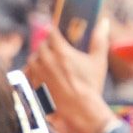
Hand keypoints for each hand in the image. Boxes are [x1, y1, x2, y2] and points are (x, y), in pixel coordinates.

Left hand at [24, 17, 113, 132]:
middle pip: (41, 46)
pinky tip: (41, 75)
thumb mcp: (98, 61)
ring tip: (49, 63)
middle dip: (48, 46)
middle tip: (56, 50)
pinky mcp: (34, 85)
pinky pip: (28, 74)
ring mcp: (39, 74)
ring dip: (39, 58)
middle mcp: (47, 61)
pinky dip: (33, 73)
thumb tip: (104, 22)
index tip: (56, 32)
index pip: (51, 32)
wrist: (80, 110)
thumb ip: (99, 40)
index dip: (54, 31)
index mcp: (62, 51)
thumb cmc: (91, 86)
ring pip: (33, 59)